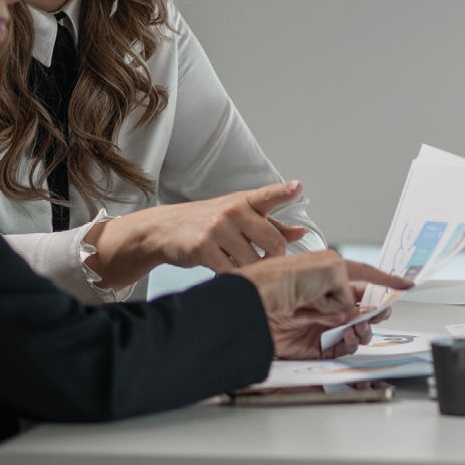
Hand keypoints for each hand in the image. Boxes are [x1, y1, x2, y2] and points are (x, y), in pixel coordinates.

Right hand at [89, 182, 308, 286]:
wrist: (164, 229)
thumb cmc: (207, 222)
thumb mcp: (239, 216)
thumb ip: (271, 225)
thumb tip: (300, 232)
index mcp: (244, 201)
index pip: (268, 195)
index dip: (284, 192)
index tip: (297, 187)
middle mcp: (232, 211)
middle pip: (273, 242)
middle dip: (274, 259)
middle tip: (266, 263)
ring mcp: (217, 229)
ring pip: (253, 261)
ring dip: (251, 270)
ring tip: (241, 266)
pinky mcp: (203, 248)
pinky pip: (231, 271)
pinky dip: (233, 277)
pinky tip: (226, 272)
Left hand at [235, 252, 411, 359]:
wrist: (256, 304)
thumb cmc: (282, 278)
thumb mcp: (329, 267)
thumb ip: (351, 285)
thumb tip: (353, 305)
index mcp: (329, 273)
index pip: (364, 275)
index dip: (385, 279)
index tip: (405, 283)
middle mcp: (326, 298)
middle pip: (362, 307)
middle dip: (375, 310)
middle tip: (378, 312)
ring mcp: (321, 321)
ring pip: (355, 329)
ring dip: (363, 327)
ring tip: (358, 325)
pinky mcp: (313, 344)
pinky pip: (341, 347)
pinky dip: (350, 343)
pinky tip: (348, 336)